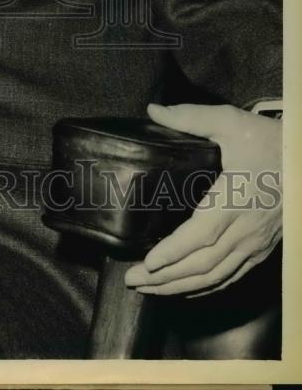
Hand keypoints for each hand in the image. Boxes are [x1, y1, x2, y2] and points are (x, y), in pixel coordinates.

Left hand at [124, 102, 281, 296]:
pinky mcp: (261, 248)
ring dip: (181, 287)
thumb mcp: (230, 121)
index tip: (148, 264)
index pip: (201, 234)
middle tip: (132, 281)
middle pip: (203, 263)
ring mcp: (254, 242)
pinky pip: (233, 276)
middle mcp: (245, 228)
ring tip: (150, 290)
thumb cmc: (269, 141)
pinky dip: (208, 288)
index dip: (174, 252)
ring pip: (217, 275)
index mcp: (234, 198)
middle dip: (166, 277)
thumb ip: (191, 117)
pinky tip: (187, 290)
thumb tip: (153, 111)